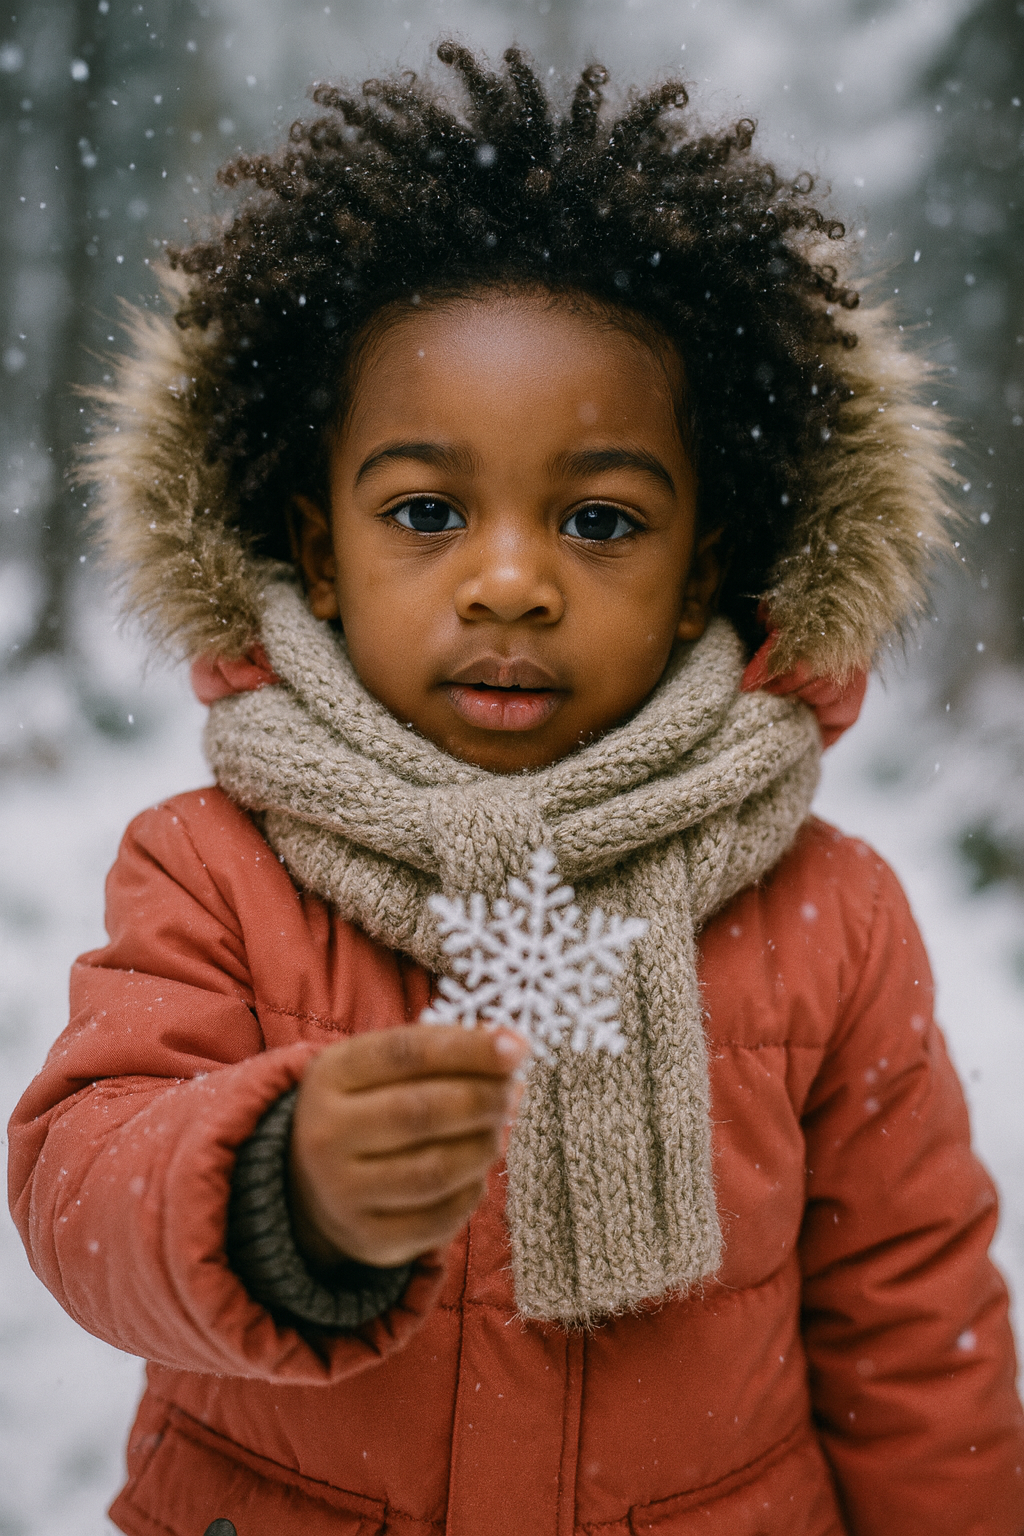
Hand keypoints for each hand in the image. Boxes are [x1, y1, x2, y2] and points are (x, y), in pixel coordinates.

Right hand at [289, 1025, 528, 1269]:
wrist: (312, 1181)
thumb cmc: (368, 1106)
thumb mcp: (384, 1067)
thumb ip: (442, 1051)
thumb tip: (511, 1050)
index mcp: (331, 1075)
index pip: (407, 1053)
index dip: (469, 1049)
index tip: (518, 1047)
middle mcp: (326, 1133)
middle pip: (423, 1112)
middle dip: (483, 1098)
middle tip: (511, 1091)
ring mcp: (342, 1192)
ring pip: (436, 1169)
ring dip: (484, 1144)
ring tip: (496, 1129)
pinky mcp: (369, 1237)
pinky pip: (440, 1217)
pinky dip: (472, 1189)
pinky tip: (476, 1170)